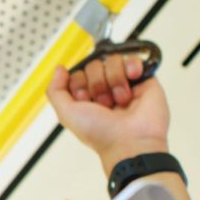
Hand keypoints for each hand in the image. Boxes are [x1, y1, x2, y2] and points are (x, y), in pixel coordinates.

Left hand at [47, 54, 169, 174]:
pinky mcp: (144, 80)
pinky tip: (132, 79)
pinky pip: (133, 58)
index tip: (85, 101)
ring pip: (112, 60)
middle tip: (105, 104)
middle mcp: (105, 90)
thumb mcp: (66, 114)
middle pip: (93, 65)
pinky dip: (131, 66)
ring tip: (121, 100)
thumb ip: (55, 90)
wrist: (131, 141)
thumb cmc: (100, 134)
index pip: (77, 74)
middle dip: (97, 84)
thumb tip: (59, 69)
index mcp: (87, 98)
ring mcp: (124, 84)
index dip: (79, 85)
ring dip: (114, 81)